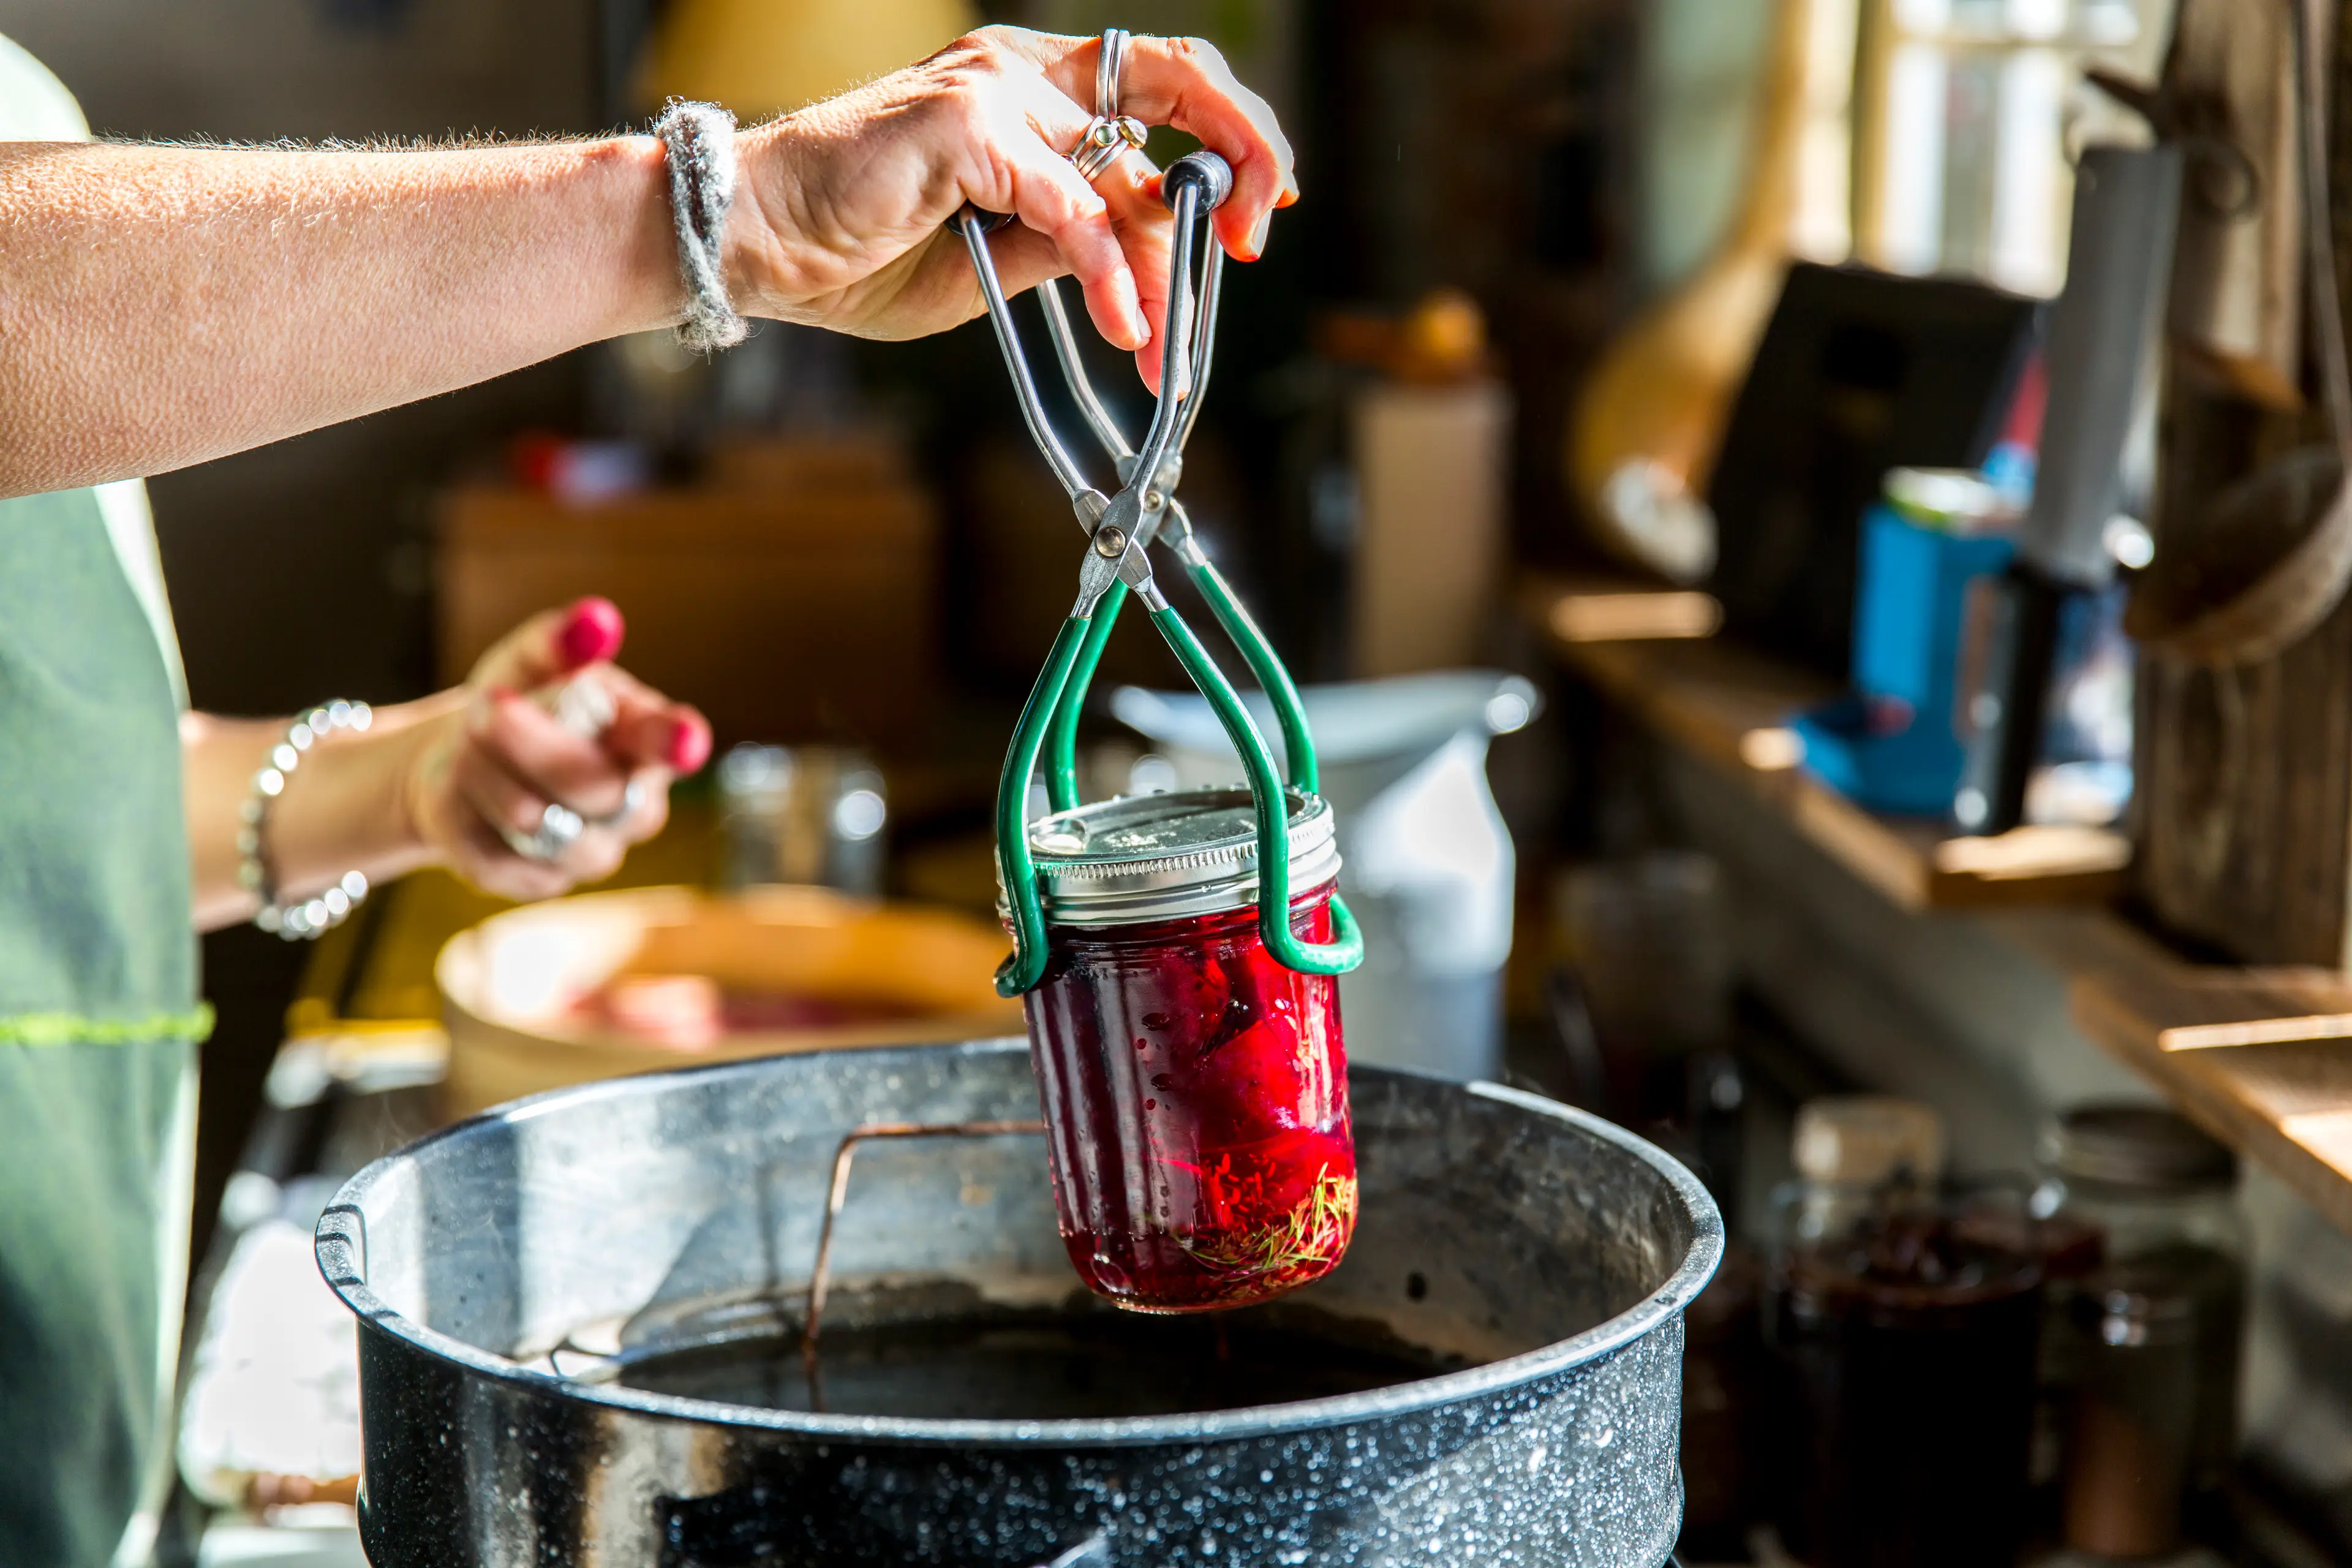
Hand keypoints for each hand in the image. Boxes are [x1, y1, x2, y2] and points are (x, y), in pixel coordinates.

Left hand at [405, 597, 711, 900]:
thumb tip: (594, 622)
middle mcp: (632, 806)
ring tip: (463, 741)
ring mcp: (590, 852)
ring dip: (487, 774)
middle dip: (532, 742)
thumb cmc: (519, 704)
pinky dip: (465, 811)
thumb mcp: (530, 663)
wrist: (461, 760)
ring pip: (538, 823)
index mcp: (644, 742)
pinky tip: (461, 788)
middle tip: (488, 705)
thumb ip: (558, 643)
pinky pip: (494, 855)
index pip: (669, 745)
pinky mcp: (537, 882)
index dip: (675, 743)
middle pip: (593, 785)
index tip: (682, 740)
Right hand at [731, 25, 1296, 390]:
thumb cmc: (860, 252)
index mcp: (1032, 88)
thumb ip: (1070, 244)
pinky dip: (1108, 272)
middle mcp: (1023, 69)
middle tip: (1255, 238)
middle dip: (1241, 154)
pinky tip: (1124, 325)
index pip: (1163, 89)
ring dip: (1161, 266)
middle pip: (1177, 80)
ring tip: (1165, 342)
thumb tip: (1146, 262)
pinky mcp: (970, 124)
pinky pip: (1071, 206)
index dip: (1228, 141)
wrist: (759, 245)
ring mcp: (996, 86)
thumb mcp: (996, 260)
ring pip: (1126, 169)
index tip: (1257, 215)